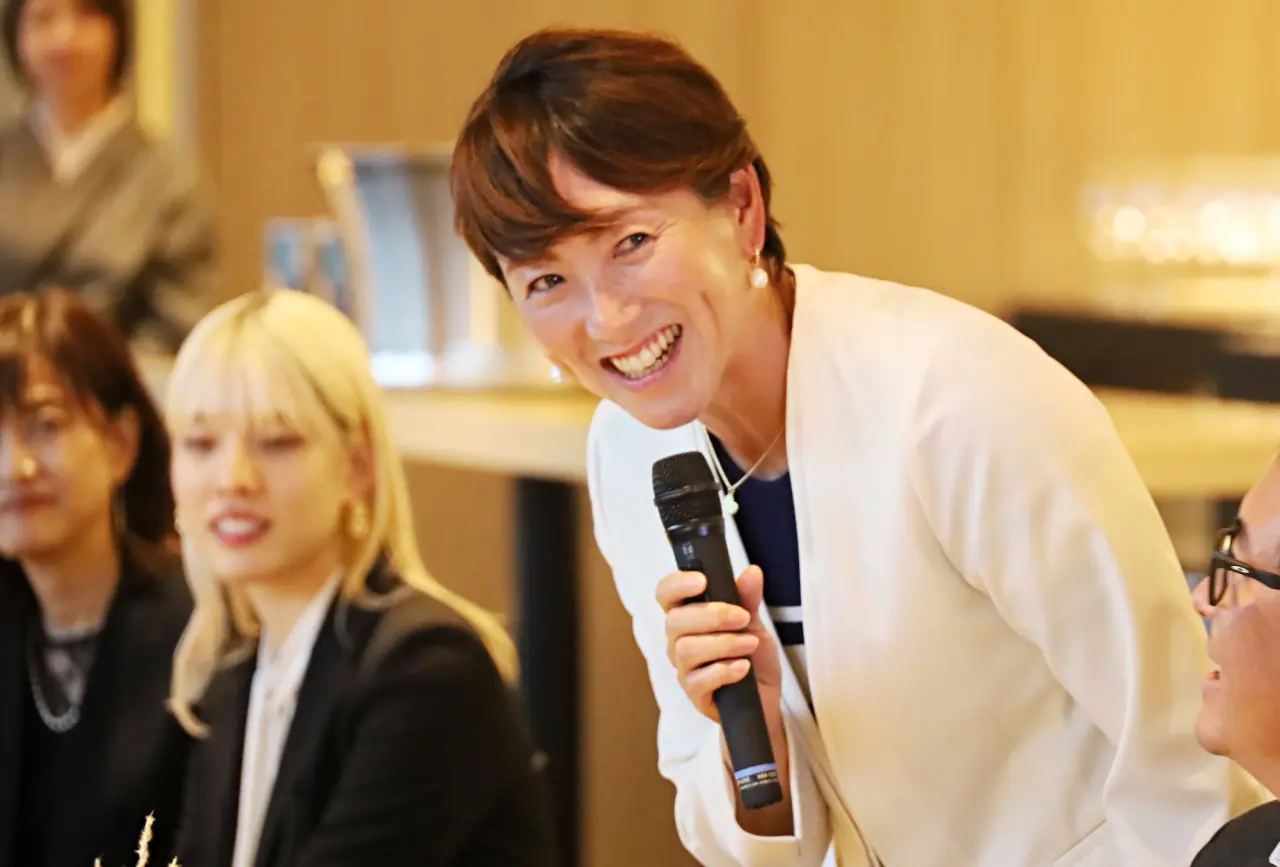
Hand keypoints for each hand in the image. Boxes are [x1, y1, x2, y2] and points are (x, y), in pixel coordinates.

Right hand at [656, 565, 782, 724]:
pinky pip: (698, 681)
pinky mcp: (694, 694)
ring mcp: (684, 669)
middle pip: (674, 621)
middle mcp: (678, 641)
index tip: (702, 580)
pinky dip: (723, 671)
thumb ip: (748, 597)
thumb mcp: (753, 622)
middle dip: (712, 615)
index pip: (665, 594)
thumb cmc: (751, 655)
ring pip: (685, 650)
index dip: (676, 584)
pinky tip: (743, 667)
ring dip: (723, 644)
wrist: (765, 696)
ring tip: (750, 644)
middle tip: (743, 618)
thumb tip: (752, 572)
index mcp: (688, 616)